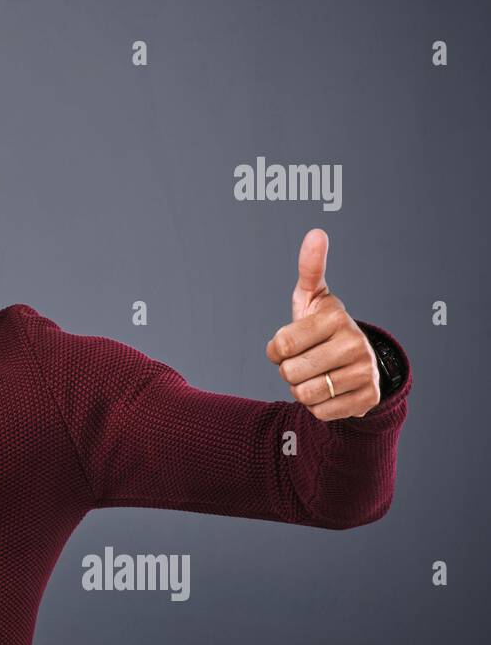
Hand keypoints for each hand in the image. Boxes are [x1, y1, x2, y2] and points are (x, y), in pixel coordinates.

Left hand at [265, 228, 380, 420]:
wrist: (358, 362)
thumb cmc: (322, 328)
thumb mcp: (312, 298)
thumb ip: (310, 268)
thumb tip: (317, 233)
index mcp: (335, 317)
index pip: (280, 346)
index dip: (276, 351)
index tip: (290, 344)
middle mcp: (354, 343)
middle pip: (289, 373)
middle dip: (289, 371)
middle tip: (306, 361)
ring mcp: (365, 371)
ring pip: (303, 395)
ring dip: (301, 390)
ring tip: (317, 375)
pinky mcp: (368, 398)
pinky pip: (320, 412)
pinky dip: (318, 407)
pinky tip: (330, 391)